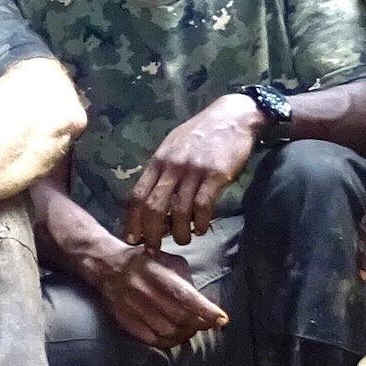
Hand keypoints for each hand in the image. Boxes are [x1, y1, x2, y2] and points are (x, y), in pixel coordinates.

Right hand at [82, 241, 228, 351]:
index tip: (222, 319)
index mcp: (157, 273)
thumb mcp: (168, 261)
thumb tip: (202, 303)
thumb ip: (185, 280)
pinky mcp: (125, 321)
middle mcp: (144, 291)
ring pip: (167, 331)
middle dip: (199, 324)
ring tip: (192, 330)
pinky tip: (175, 336)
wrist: (106, 265)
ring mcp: (133, 308)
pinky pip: (151, 339)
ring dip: (185, 334)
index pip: (185, 296)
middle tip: (209, 324)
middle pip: (178, 318)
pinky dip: (168, 342)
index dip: (205, 310)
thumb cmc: (144, 262)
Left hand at [121, 94, 265, 246]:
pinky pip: (202, 206)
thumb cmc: (202, 133)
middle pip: (153, 207)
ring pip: (178, 211)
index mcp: (158, 161)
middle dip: (151, 233)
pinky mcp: (215, 175)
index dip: (132, 221)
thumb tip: (153, 198)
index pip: (137, 195)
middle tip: (154, 249)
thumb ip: (162, 170)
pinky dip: (200, 222)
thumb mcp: (173, 146)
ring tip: (184, 239)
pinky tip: (203, 228)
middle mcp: (171, 167)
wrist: (233, 116)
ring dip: (179, 232)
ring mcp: (193, 171)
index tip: (131, 238)